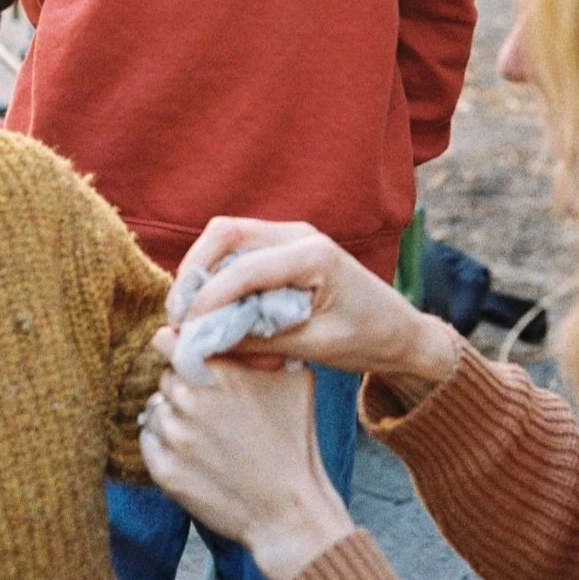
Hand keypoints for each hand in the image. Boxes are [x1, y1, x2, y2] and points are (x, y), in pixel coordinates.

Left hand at [140, 361, 354, 579]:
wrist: (288, 510)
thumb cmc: (295, 441)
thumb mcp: (295, 378)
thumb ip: (262, 346)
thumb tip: (245, 324)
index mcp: (218, 372)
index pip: (168, 340)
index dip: (176, 344)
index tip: (185, 352)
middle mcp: (189, 400)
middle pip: (166, 376)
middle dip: (184, 384)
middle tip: (210, 403)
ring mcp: (173, 437)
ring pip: (156, 408)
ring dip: (174, 415)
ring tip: (205, 433)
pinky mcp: (164, 471)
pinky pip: (149, 440)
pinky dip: (164, 442)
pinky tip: (192, 451)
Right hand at [166, 218, 459, 388]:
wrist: (400, 332)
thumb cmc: (368, 339)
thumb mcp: (316, 346)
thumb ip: (261, 340)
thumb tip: (206, 343)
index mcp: (314, 253)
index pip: (244, 267)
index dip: (208, 299)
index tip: (186, 331)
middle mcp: (299, 233)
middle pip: (224, 233)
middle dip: (193, 273)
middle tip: (178, 319)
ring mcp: (290, 236)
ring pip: (225, 240)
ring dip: (204, 276)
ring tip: (200, 322)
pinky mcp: (284, 249)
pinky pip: (239, 255)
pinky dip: (222, 282)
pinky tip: (227, 320)